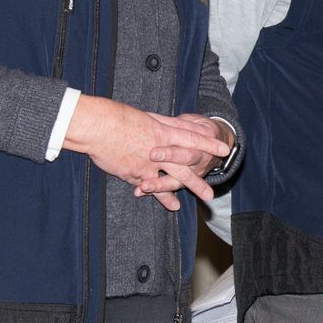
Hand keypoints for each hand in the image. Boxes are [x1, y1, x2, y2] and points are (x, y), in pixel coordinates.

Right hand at [62, 97, 224, 210]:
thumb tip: (175, 126)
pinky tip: (173, 205)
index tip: (224, 148)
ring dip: (189, 188)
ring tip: (205, 197)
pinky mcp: (135, 173)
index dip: (209, 143)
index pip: (192, 138)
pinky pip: (153, 188)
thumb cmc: (118, 117)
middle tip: (213, 190)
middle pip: (186, 164)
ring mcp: (148, 163)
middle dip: (202, 176)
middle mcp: (160, 149)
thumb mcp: (146, 117)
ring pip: (173, 179)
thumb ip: (162, 125)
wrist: (98, 126)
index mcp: (163, 131)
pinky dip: (163, 197)